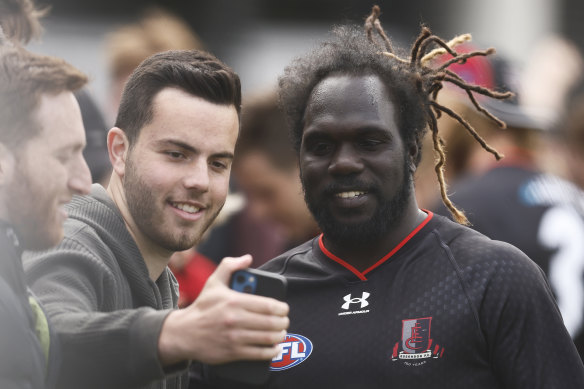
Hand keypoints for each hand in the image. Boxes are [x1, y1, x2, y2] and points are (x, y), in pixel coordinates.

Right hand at [158, 255, 288, 365]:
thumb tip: (247, 258)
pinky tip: (275, 347)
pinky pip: (259, 354)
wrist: (183, 333)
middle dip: (283, 322)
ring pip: (268, 338)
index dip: (282, 308)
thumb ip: (230, 265)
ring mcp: (235, 337)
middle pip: (271, 322)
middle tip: (284, 321)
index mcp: (234, 301)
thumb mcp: (213, 282)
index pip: (268, 305)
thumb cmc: (203, 306)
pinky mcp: (232, 353)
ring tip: (281, 332)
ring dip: (280, 336)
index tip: (284, 308)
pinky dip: (271, 351)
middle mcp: (235, 319)